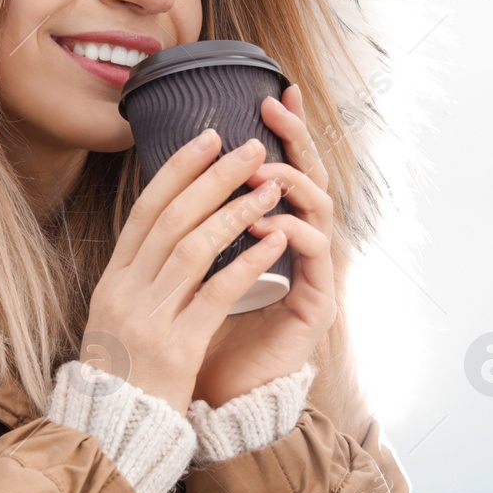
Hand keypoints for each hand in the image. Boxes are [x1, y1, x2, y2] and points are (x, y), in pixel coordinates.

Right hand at [79, 126, 290, 414]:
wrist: (112, 436)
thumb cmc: (124, 379)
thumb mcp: (117, 320)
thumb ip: (140, 279)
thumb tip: (168, 232)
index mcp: (113, 282)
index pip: (146, 211)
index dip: (178, 170)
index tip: (207, 137)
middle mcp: (126, 292)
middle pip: (172, 219)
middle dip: (213, 177)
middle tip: (249, 147)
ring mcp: (149, 319)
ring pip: (194, 247)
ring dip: (236, 211)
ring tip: (269, 186)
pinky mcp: (177, 347)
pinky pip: (216, 293)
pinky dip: (248, 262)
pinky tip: (275, 240)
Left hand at [194, 85, 338, 407]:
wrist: (216, 399)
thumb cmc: (202, 334)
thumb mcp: (191, 269)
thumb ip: (196, 228)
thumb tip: (174, 177)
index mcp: (276, 235)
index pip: (285, 172)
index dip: (284, 134)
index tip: (271, 93)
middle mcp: (301, 249)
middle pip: (311, 178)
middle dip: (296, 139)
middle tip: (274, 106)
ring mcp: (315, 275)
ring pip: (319, 209)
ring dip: (290, 182)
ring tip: (260, 168)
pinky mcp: (318, 306)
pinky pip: (315, 255)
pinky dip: (291, 233)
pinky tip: (266, 221)